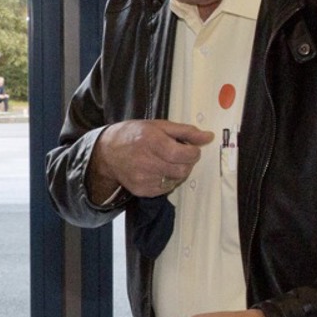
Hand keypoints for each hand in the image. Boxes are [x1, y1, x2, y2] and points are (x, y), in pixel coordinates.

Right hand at [87, 120, 214, 202]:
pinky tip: (159, 170)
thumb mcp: (159, 126)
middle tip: (181, 155)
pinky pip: (166, 189)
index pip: (183, 154)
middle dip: (188, 163)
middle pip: (182, 170)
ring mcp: (143, 179)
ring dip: (178, 172)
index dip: (194, 153)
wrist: (108, 153)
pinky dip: (168, 180)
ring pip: (176, 180)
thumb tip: (209, 137)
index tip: (192, 149)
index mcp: (151, 141)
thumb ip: (186, 132)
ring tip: (168, 162)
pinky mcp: (142, 190)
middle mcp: (146, 162)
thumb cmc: (135, 135)